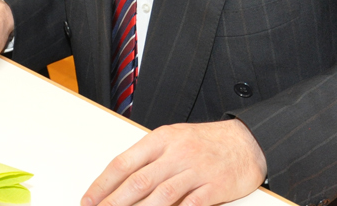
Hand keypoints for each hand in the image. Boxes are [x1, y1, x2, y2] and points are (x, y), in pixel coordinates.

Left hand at [81, 119, 267, 205]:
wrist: (248, 141)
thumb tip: (121, 185)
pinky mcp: (214, 187)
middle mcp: (177, 153)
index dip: (103, 184)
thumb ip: (150, 159)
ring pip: (161, 195)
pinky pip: (191, 205)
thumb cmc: (206, 142)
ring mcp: (196, 170)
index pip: (124, 162)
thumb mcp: (174, 140)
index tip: (88, 200)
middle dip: (114, 202)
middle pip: (139, 181)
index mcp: (162, 138)